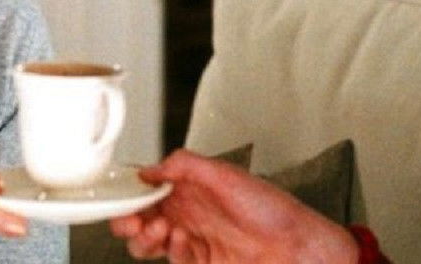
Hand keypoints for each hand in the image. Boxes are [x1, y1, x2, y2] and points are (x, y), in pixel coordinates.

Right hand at [109, 149, 359, 263]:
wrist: (299, 250)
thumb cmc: (274, 211)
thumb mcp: (227, 175)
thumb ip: (186, 165)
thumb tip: (152, 167)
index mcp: (192, 186)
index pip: (149, 187)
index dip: (131, 192)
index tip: (122, 195)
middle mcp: (190, 212)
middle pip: (141, 217)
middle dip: (128, 218)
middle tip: (132, 219)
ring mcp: (194, 239)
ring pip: (149, 241)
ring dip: (143, 236)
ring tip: (155, 228)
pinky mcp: (201, 263)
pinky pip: (172, 258)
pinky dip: (168, 250)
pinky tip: (177, 239)